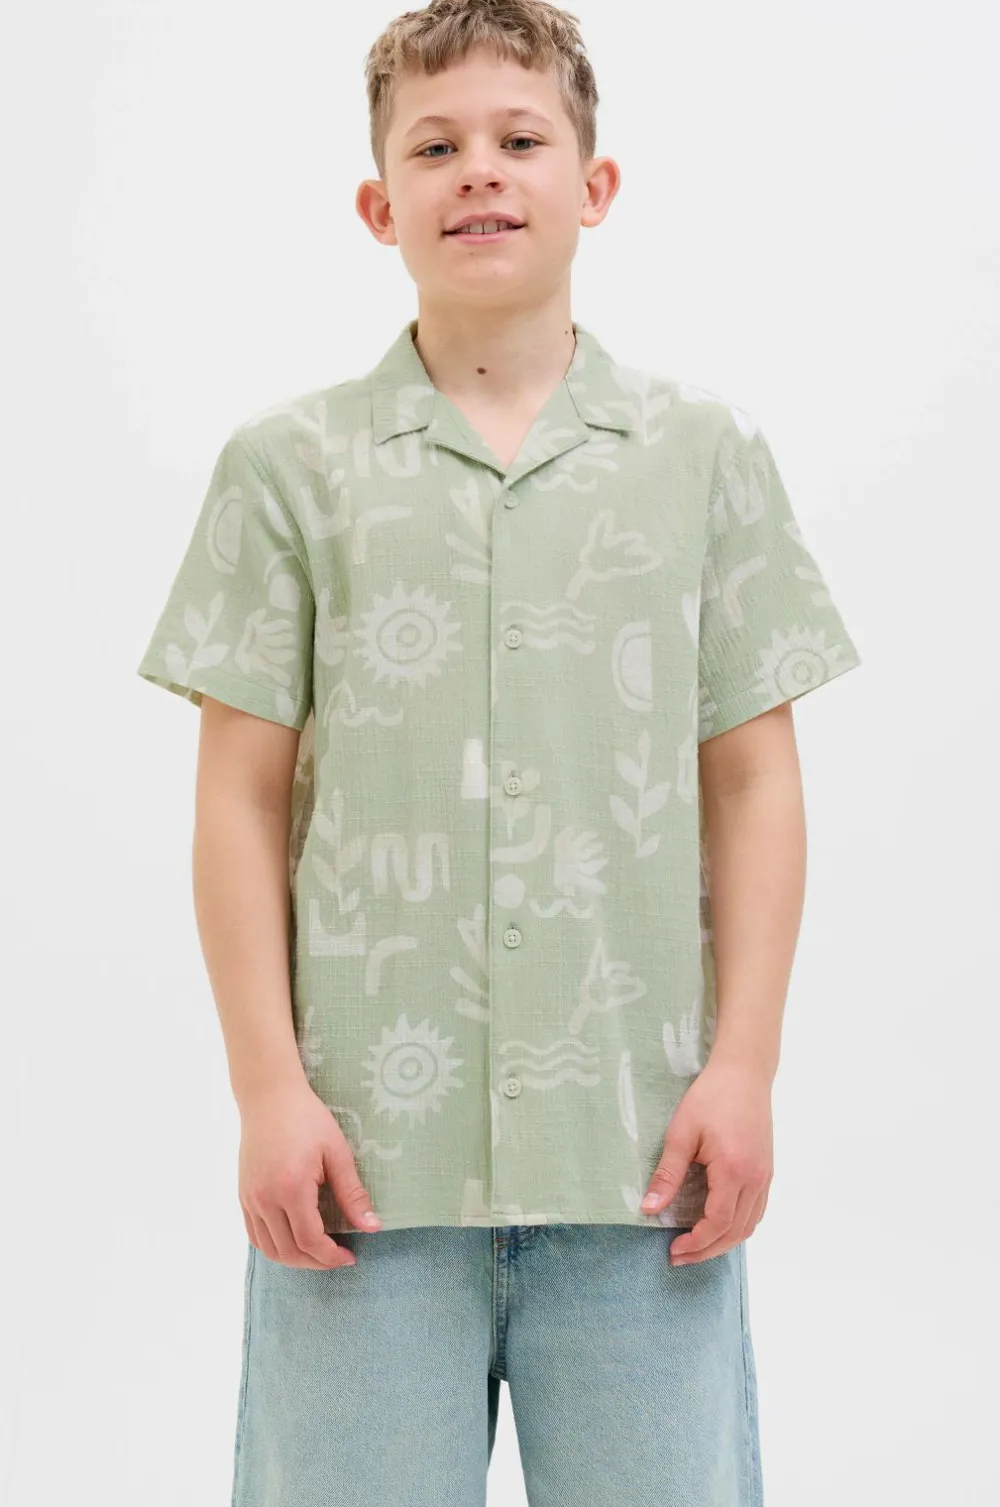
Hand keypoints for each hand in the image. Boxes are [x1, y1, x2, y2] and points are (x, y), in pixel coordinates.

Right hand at [238, 1079, 381, 1267]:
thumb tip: (372, 1227)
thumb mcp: (337, 1152)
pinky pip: (254, 1235)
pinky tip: (294, 1240)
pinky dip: (274, 1247)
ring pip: (268, 1249)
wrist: (269, 1097)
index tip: (350, 1256)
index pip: (310, 1240)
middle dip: (316, 1262)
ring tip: (317, 1253)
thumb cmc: (307, 1119)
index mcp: (291, 1188)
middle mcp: (265, 1199)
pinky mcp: (243, 1195)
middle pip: (288, 1251)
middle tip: (338, 1257)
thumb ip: (352, 1193)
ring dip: (294, 1259)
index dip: (331, 1256)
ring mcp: (250, 1199)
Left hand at [640, 1058, 772, 1264]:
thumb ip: (668, 1174)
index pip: (716, 1223)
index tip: (673, 1250)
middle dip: (707, 1250)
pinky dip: (738, 1226)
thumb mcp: (681, 1133)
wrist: (744, 1072)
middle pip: (735, 1232)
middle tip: (679, 1257)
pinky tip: (719, 1225)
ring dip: (724, 1242)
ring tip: (696, 1246)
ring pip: (749, 1225)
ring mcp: (765, 1176)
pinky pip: (756, 1210)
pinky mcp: (767, 1170)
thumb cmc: (710, 1097)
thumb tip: (648, 1209)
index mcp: (734, 1171)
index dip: (695, 1243)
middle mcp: (756, 1179)